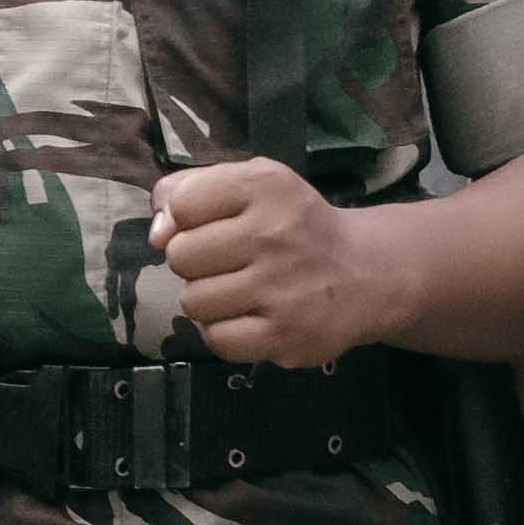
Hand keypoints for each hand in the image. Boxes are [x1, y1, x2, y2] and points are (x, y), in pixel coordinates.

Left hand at [158, 158, 411, 368]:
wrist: (366, 274)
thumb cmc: (293, 225)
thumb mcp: (250, 185)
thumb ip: (190, 190)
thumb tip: (156, 233)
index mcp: (265, 187)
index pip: (182, 203)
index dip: (185, 218)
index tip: (213, 224)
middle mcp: (274, 234)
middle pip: (180, 256)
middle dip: (195, 261)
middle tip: (230, 261)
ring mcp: (281, 289)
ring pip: (193, 301)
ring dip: (207, 299)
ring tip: (240, 290)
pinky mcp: (285, 335)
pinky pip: (216, 339)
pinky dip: (223, 332)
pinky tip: (247, 316)